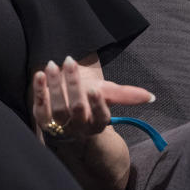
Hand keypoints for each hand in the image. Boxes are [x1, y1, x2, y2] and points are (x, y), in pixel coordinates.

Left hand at [32, 55, 153, 139]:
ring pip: (57, 109)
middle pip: (77, 109)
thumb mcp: (107, 94)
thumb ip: (126, 95)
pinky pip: (39, 107)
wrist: (65, 103)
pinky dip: (38, 91)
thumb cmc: (89, 96)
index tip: (94, 88)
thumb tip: (151, 96)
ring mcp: (59, 125)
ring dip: (55, 86)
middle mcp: (79, 127)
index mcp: (97, 123)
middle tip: (69, 61)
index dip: (97, 104)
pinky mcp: (42, 119)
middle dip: (73, 85)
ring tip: (52, 64)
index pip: (101, 117)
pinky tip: (39, 75)